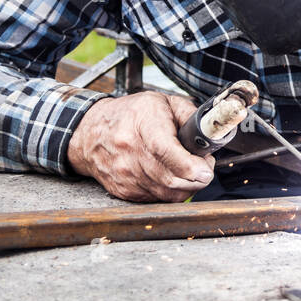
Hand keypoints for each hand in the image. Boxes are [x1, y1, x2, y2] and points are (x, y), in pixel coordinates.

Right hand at [67, 92, 215, 201]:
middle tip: (204, 168)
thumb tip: (209, 134)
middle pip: (170, 178)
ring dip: (186, 186)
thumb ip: (189, 115)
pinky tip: (171, 177)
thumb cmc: (130, 115)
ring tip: (189, 170)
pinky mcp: (123, 190)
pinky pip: (156, 199)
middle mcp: (130, 151)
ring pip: (166, 193)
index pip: (165, 151)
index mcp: (142, 123)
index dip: (189, 165)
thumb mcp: (163, 101)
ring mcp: (124, 174)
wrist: (90, 133)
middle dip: (197, 178)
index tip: (206, 170)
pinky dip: (170, 192)